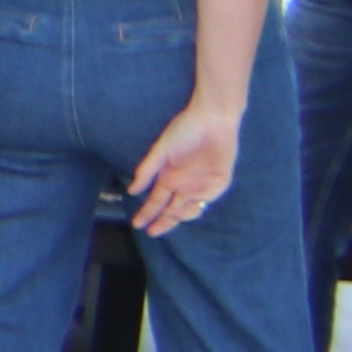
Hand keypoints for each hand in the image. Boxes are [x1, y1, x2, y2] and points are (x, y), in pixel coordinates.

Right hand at [123, 98, 238, 234]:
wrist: (212, 119)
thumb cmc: (184, 130)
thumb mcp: (161, 151)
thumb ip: (147, 170)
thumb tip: (132, 190)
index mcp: (169, 177)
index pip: (157, 201)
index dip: (147, 213)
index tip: (138, 225)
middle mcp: (184, 184)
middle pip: (172, 209)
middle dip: (162, 221)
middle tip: (152, 232)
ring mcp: (201, 184)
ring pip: (189, 208)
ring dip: (179, 215)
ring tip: (169, 215)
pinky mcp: (219, 181)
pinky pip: (207, 198)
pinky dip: (197, 204)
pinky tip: (188, 206)